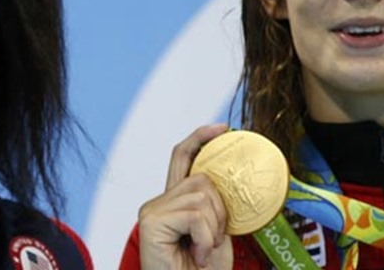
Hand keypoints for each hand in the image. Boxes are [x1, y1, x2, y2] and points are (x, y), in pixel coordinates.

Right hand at [138, 124, 232, 269]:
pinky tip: (197, 255)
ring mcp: (153, 209)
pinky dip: (206, 237)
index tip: (222, 128)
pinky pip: (196, 214)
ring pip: (202, 196)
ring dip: (213, 228)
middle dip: (220, 210)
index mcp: (173, 203)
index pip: (182, 157)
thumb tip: (231, 183)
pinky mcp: (152, 220)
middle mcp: (158, 202)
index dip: (200, 138)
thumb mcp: (217, 235)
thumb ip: (215, 208)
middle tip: (213, 242)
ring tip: (204, 252)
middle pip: (201, 179)